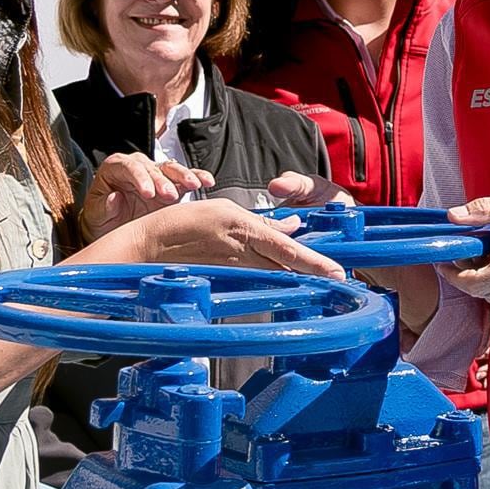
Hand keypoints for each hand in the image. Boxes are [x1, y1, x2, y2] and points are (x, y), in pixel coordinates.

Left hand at [78, 152, 200, 237]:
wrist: (111, 232)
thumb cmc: (101, 220)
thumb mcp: (95, 215)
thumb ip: (103, 205)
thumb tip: (114, 198)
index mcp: (115, 168)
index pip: (129, 167)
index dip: (140, 178)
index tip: (147, 193)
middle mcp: (137, 168)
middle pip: (153, 168)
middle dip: (163, 181)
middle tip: (168, 196)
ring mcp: (155, 176)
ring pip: (171, 169)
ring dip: (183, 176)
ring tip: (194, 185)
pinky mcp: (171, 186)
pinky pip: (186, 178)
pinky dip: (197, 177)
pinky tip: (206, 181)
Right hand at [104, 194, 332, 276]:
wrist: (153, 245)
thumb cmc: (186, 223)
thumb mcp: (228, 210)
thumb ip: (262, 222)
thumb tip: (292, 226)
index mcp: (246, 231)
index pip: (289, 250)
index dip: (315, 263)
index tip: (337, 272)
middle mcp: (243, 253)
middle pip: (288, 267)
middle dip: (313, 272)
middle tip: (337, 276)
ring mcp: (236, 268)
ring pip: (275, 273)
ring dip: (297, 275)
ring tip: (320, 276)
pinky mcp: (227, 278)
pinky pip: (257, 277)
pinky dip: (275, 276)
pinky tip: (287, 276)